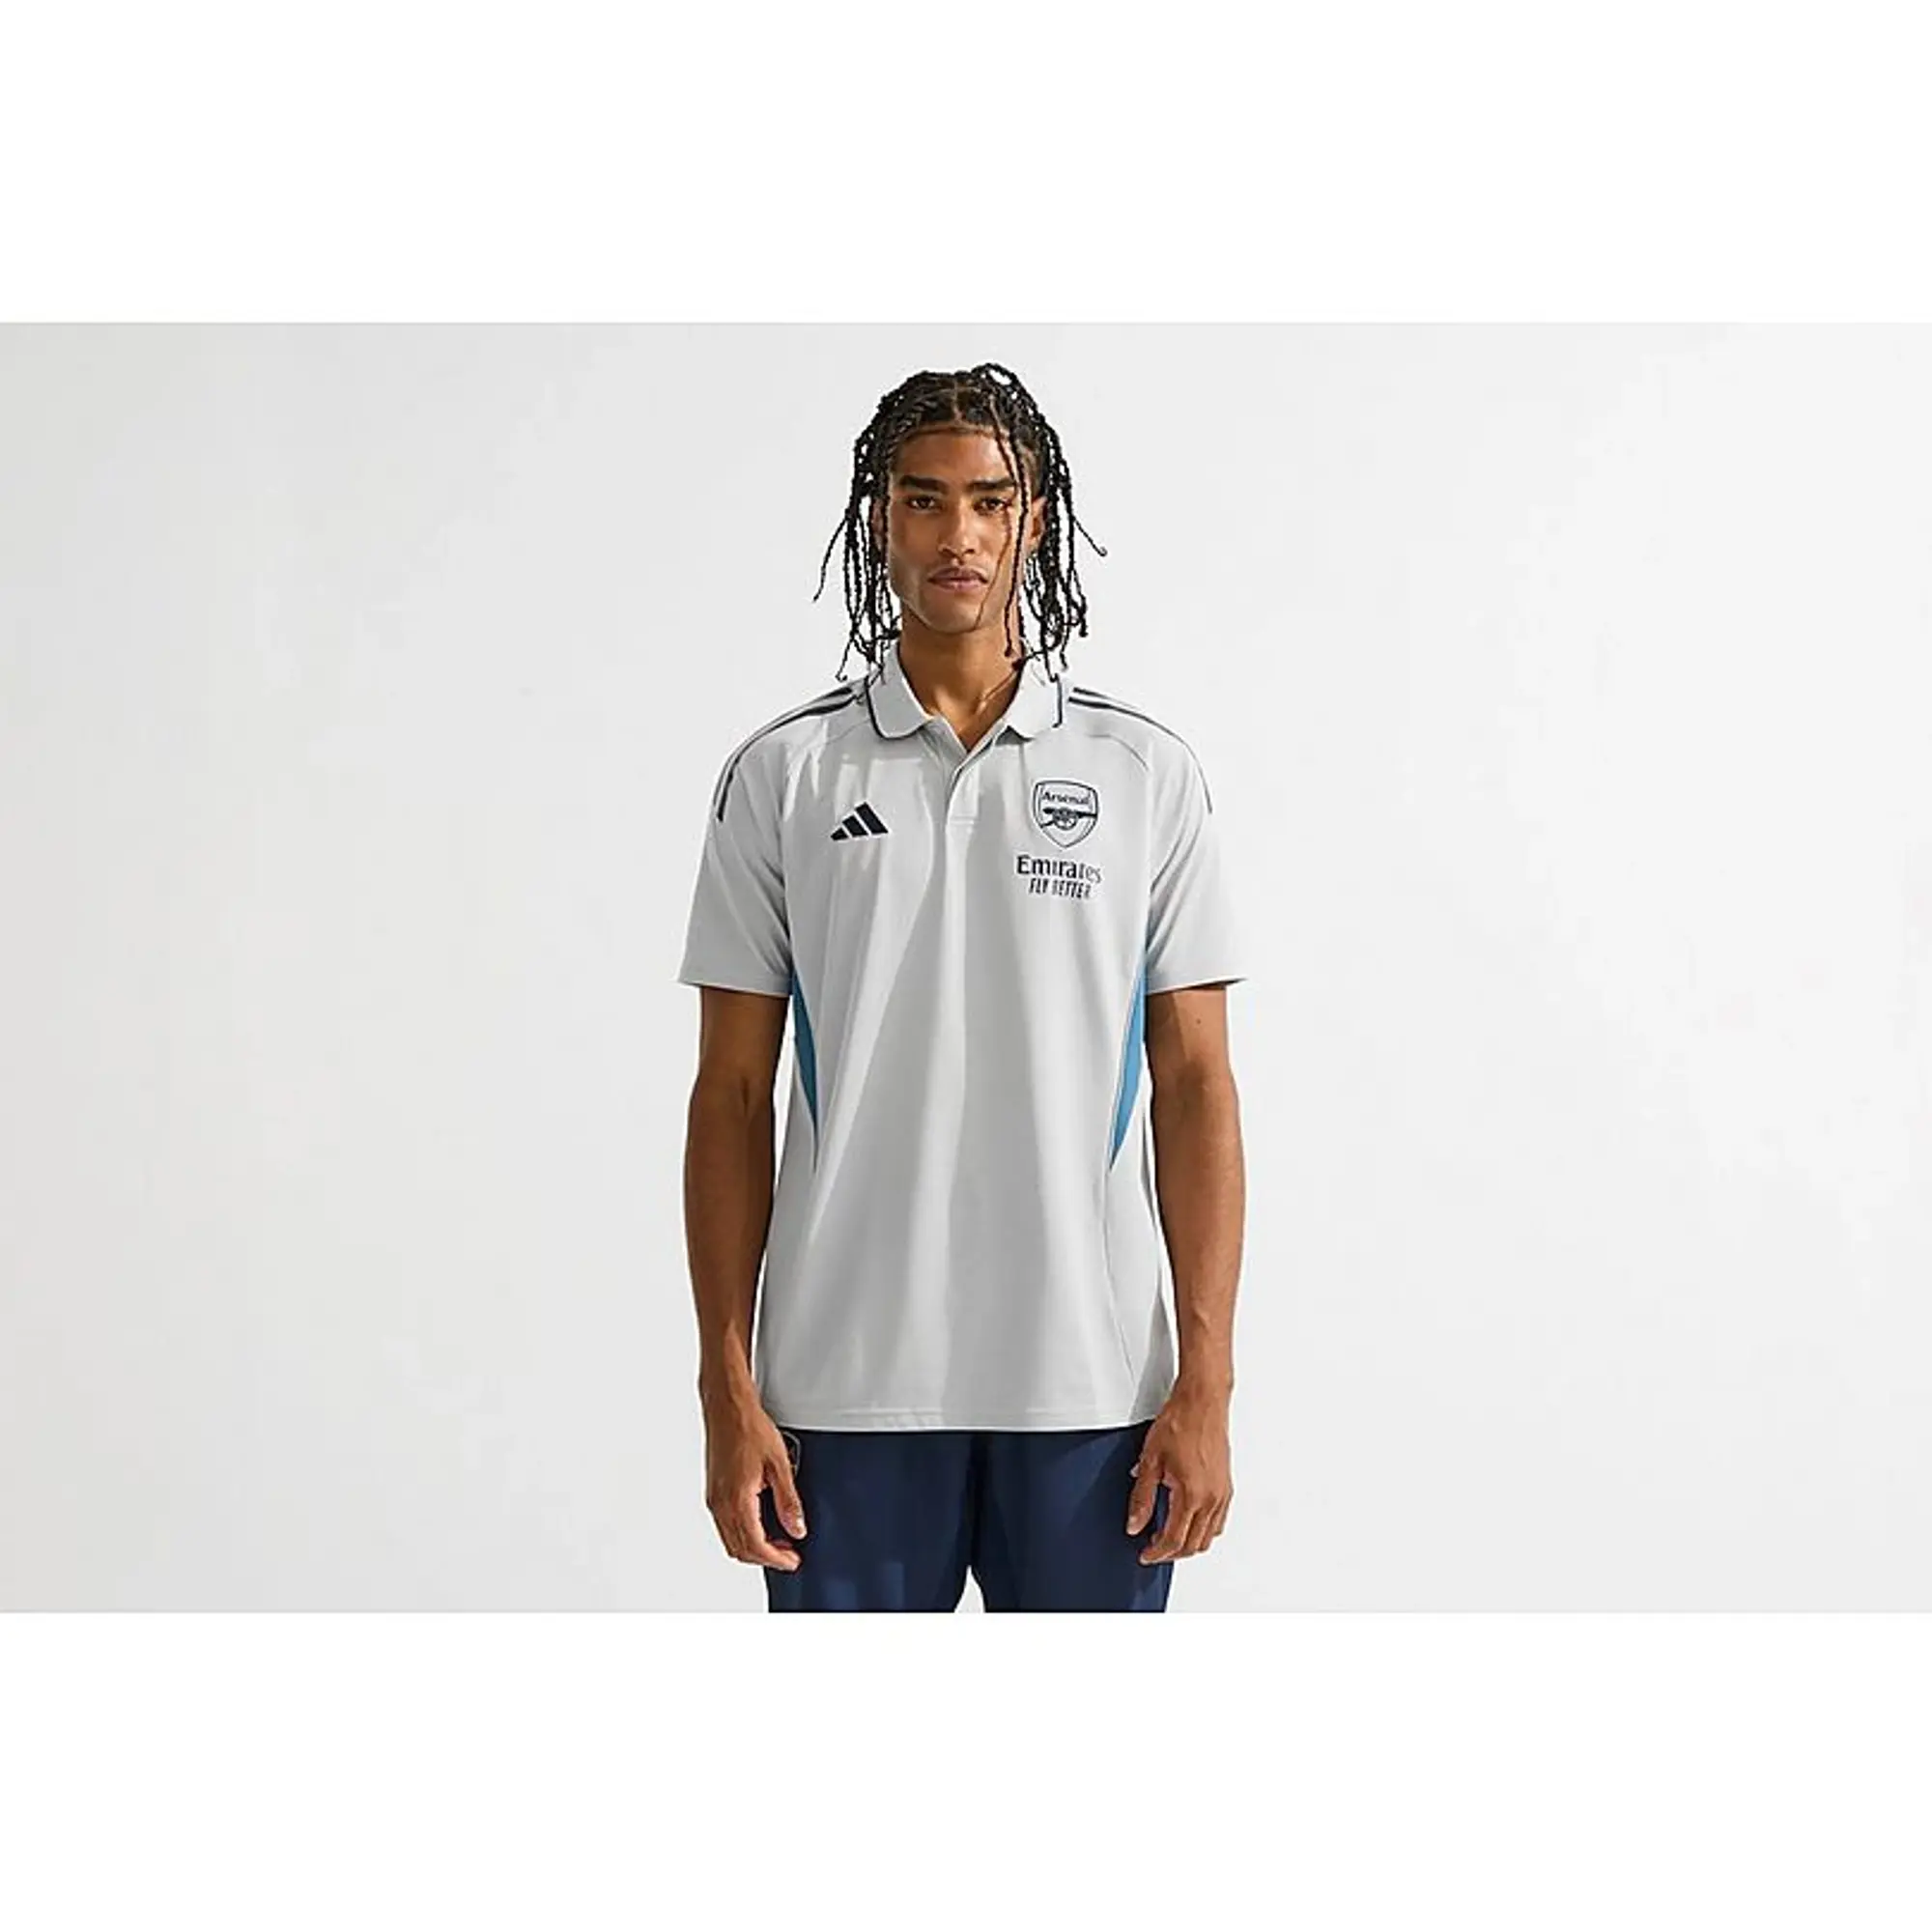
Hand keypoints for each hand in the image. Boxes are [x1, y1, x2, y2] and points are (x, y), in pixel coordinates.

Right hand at [702, 1386, 806, 1570]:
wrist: (727, 1407)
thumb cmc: (749, 1428)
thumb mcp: (779, 1464)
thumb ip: (788, 1501)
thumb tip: (797, 1528)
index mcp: (737, 1500)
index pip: (755, 1546)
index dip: (776, 1559)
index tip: (793, 1560)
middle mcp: (720, 1504)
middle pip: (740, 1550)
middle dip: (765, 1557)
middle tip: (789, 1554)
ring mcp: (714, 1499)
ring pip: (730, 1540)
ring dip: (753, 1547)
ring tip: (778, 1540)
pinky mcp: (713, 1492)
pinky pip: (725, 1526)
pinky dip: (743, 1533)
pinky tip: (761, 1523)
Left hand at [1125, 1382, 1232, 1562]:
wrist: (1202, 1402)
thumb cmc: (1179, 1423)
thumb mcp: (1150, 1461)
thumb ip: (1141, 1497)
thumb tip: (1135, 1524)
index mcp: (1191, 1495)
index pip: (1173, 1540)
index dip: (1157, 1553)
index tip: (1145, 1555)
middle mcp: (1211, 1499)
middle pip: (1193, 1545)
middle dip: (1171, 1553)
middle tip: (1153, 1549)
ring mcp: (1222, 1493)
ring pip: (1208, 1537)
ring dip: (1188, 1543)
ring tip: (1168, 1537)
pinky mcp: (1226, 1486)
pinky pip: (1218, 1521)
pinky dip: (1203, 1530)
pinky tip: (1188, 1521)